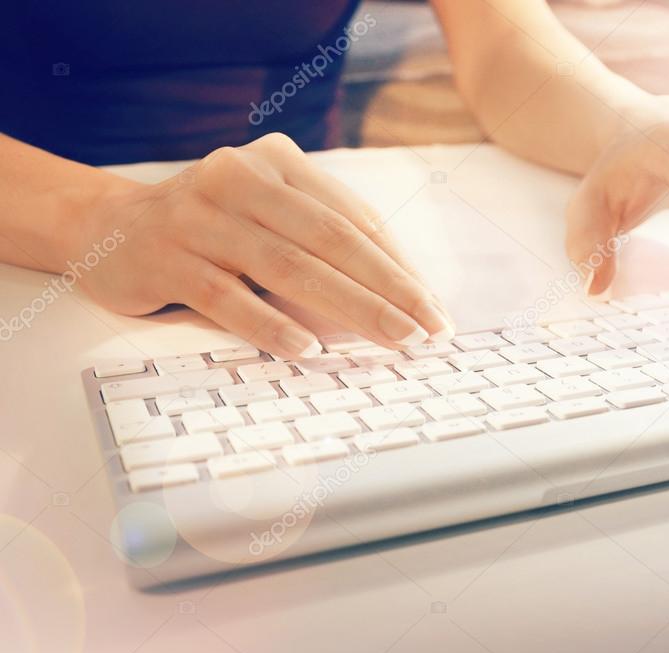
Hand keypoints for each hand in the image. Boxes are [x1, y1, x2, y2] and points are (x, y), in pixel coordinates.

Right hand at [70, 133, 454, 357]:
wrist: (106, 227)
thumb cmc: (211, 230)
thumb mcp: (267, 217)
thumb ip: (321, 242)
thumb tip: (401, 298)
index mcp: (278, 163)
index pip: (353, 218)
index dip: (399, 265)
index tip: (435, 307)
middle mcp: (240, 178)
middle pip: (331, 239)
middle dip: (389, 288)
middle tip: (429, 328)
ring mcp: (199, 216)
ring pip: (287, 266)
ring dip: (348, 307)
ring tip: (392, 338)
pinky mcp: (165, 257)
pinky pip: (226, 296)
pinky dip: (269, 323)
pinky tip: (307, 347)